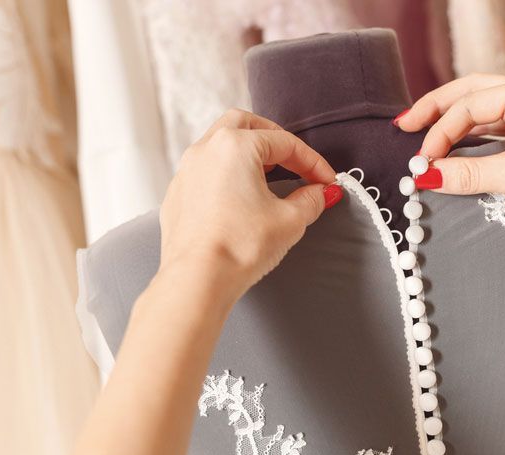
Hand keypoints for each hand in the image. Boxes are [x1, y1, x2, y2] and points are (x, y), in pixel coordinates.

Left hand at [158, 109, 340, 302]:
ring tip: (268, 177)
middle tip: (293, 161)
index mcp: (235, 146)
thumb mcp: (290, 221)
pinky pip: (205, 172)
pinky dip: (226, 175)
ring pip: (219, 145)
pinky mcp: (177, 195)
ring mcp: (186, 171)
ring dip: (247, 155)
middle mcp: (206, 149)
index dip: (312, 162)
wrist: (198, 279)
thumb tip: (320, 193)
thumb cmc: (240, 246)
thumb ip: (310, 200)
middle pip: (244, 124)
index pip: (285, 143)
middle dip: (273, 138)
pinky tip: (239, 198)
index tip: (327, 181)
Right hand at [396, 73, 504, 223]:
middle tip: (404, 125)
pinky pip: (494, 129)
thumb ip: (471, 175)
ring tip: (422, 137)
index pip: (469, 106)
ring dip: (452, 125)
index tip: (422, 161)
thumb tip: (429, 176)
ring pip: (481, 111)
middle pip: (470, 93)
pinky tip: (452, 150)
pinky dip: (470, 139)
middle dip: (436, 110)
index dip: (440, 133)